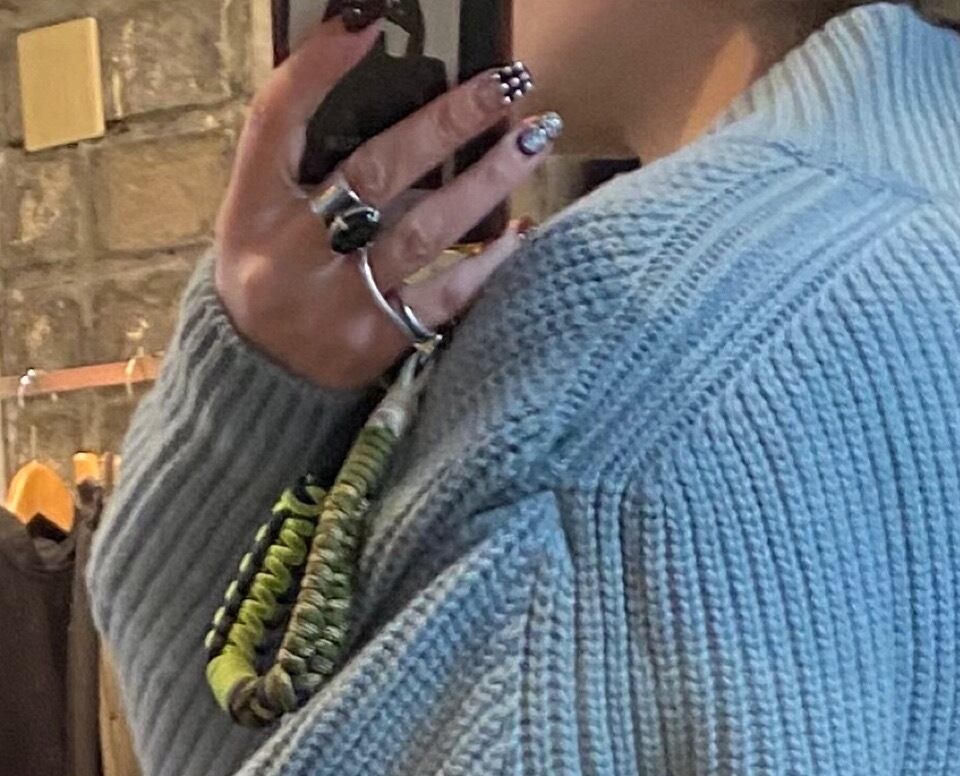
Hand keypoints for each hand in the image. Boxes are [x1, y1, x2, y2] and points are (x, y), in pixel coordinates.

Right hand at [212, 10, 557, 391]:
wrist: (262, 380)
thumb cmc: (270, 276)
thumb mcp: (261, 212)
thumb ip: (309, 159)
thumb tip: (387, 93)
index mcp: (253, 204)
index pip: (277, 119)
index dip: (317, 69)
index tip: (368, 22)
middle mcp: (293, 248)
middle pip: (374, 170)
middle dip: (443, 121)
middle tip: (501, 82)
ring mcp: (340, 298)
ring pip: (423, 229)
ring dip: (485, 180)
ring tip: (532, 136)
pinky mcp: (382, 340)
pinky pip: (447, 295)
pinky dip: (487, 261)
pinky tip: (523, 230)